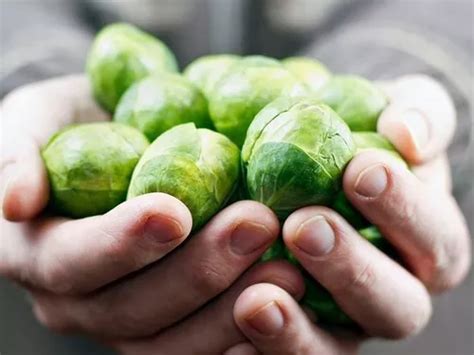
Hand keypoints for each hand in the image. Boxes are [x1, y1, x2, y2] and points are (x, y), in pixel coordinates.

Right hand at [0, 75, 304, 353]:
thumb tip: (15, 201)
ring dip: (232, 309)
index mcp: (37, 253)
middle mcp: (77, 301)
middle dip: (199, 272)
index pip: (73, 261)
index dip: (121, 243)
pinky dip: (246, 331)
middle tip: (258, 225)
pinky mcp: (167, 325)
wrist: (103, 146)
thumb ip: (17, 157)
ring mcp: (123, 321)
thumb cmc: (69, 128)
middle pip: (133, 309)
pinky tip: (288, 305)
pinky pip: (203, 345)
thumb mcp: (34, 123)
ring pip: (173, 341)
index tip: (175, 210)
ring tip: (291, 270)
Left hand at [225, 75, 470, 353]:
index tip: (360, 169)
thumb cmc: (361, 138)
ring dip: (298, 331)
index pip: (434, 238)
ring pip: (335, 350)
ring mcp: (343, 323)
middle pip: (394, 306)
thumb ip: (418, 114)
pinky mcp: (297, 336)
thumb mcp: (393, 115)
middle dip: (352, 269)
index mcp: (427, 244)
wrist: (308, 163)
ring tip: (256, 301)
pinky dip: (259, 353)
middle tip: (304, 227)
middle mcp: (391, 293)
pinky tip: (229, 336)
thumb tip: (408, 133)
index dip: (404, 209)